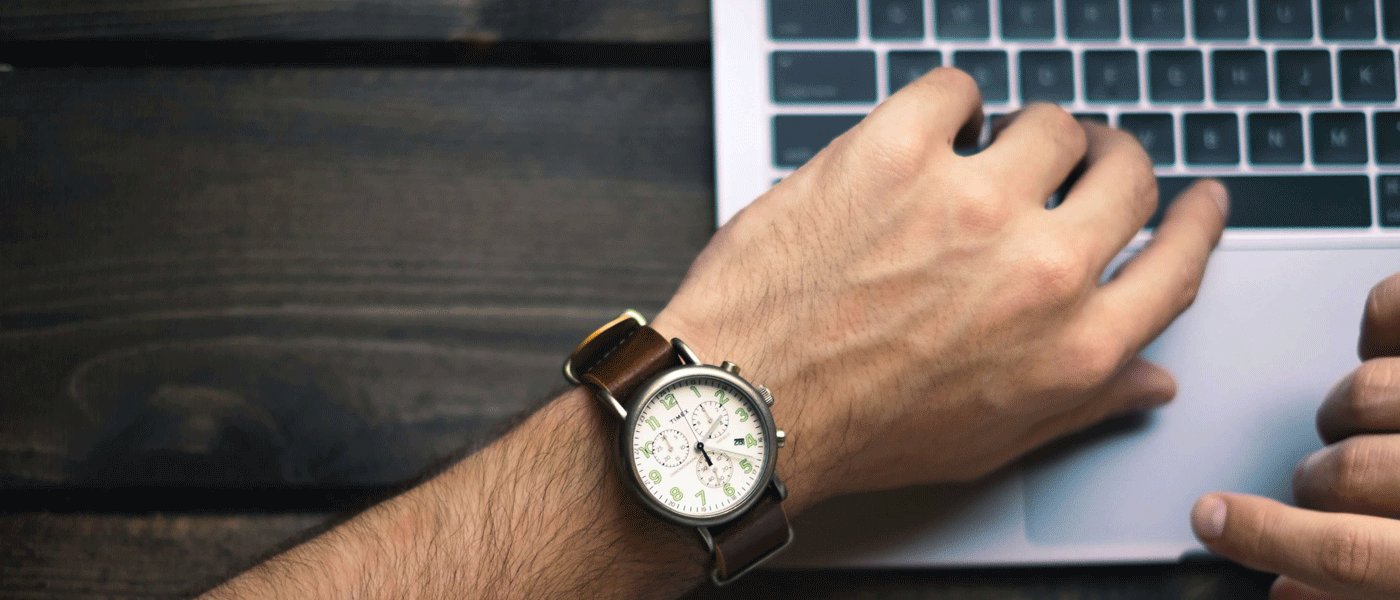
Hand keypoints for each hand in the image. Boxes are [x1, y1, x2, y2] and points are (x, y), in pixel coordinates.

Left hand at [650, 67, 1229, 508]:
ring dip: (1025, 135)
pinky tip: (927, 133)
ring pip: (1049, 122)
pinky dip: (947, 105)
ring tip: (985, 155)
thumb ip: (1083, 402)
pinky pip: (955, 89)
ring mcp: (969, 203)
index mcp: (1074, 344)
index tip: (1197, 199)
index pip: (1178, 262)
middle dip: (1111, 162)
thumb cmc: (858, 430)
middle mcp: (1039, 270)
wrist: (747, 406)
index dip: (1197, 221)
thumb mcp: (991, 440)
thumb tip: (1150, 377)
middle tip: (1082, 161)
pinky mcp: (895, 154)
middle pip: (1126, 175)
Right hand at [1192, 272, 1399, 599]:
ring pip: (1366, 394)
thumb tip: (1282, 592)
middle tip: (1327, 482)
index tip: (1211, 520)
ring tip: (1372, 423)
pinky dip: (1380, 320)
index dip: (1268, 540)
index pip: (1346, 555)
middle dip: (1320, 481)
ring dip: (1352, 409)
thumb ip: (1360, 589)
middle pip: (1343, 473)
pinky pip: (1394, 307)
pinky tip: (1384, 347)